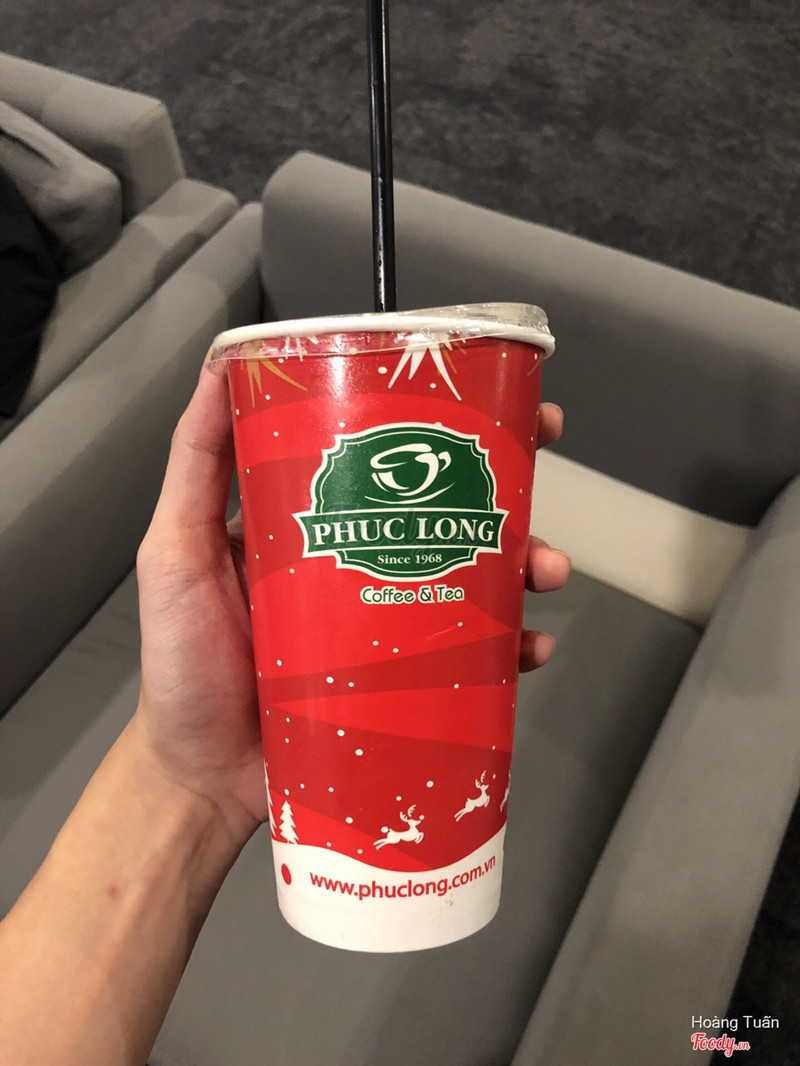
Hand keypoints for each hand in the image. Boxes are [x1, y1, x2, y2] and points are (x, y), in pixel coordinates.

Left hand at [133, 357, 569, 840]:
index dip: (443, 426)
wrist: (201, 779)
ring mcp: (389, 626)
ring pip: (476, 582)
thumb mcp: (177, 553)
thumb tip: (217, 367)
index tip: (491, 398)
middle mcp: (362, 567)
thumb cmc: (183, 668)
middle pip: (449, 516)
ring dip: (524, 567)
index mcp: (319, 526)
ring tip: (543, 572)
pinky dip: (513, 650)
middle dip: (507, 494)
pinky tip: (530, 649)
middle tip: (538, 482)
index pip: (388, 460)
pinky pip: (475, 661)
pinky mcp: (408, 685)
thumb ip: (194, 468)